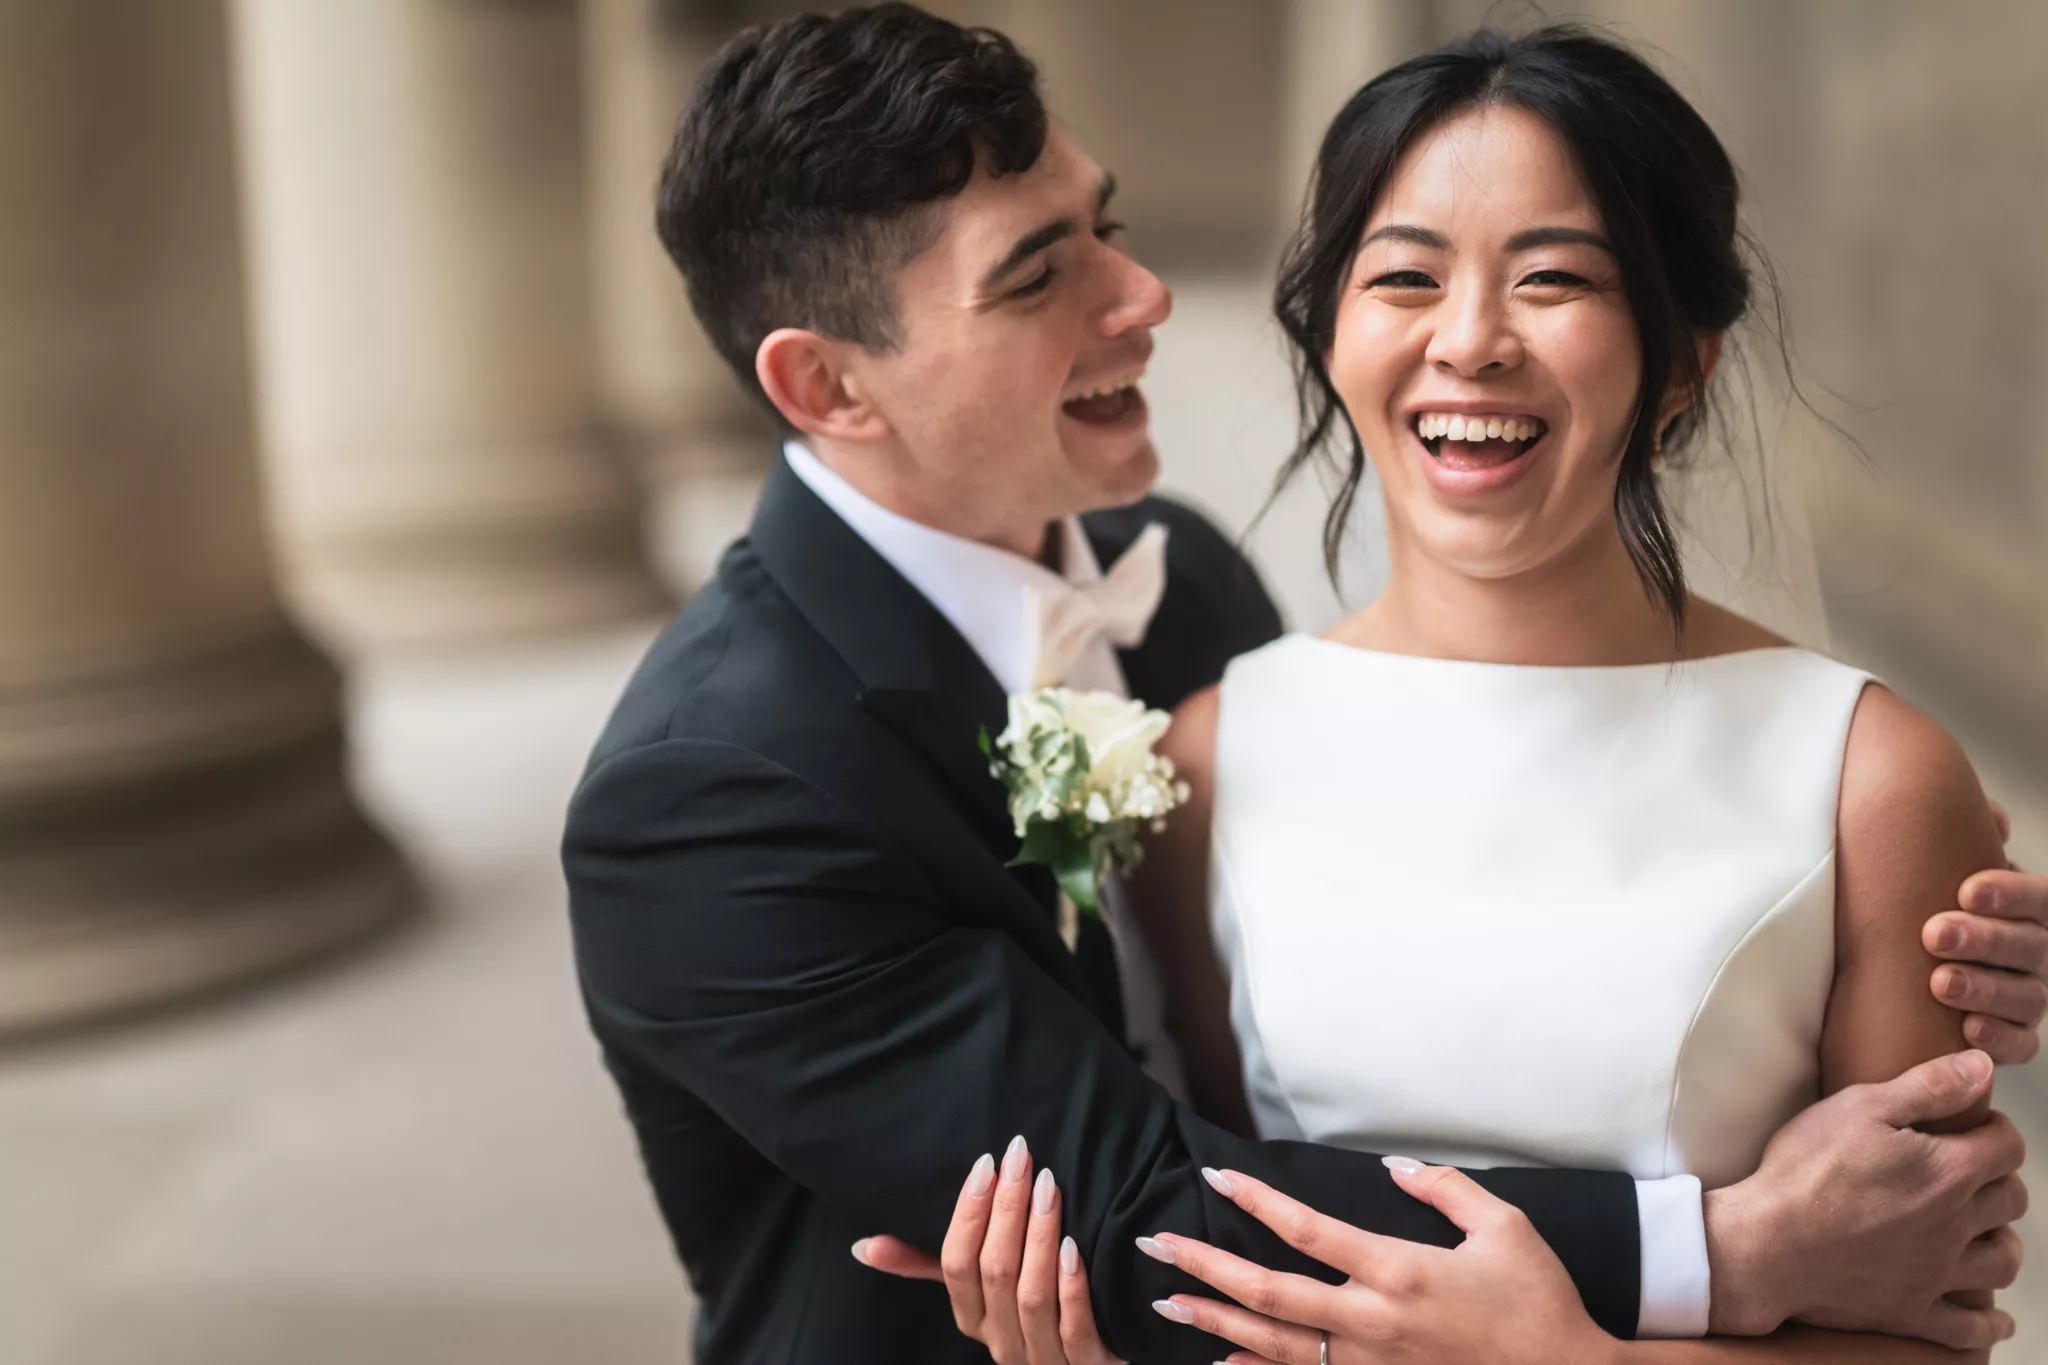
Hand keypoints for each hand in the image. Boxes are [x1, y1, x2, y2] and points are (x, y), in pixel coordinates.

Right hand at [853, 1137, 1124, 1364]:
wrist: (1095, 1364)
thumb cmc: (1031, 1314)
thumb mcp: (980, 1291)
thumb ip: (927, 1266)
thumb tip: (864, 1246)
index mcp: (972, 1319)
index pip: (955, 1264)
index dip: (968, 1213)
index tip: (986, 1163)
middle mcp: (1001, 1342)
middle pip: (994, 1272)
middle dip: (1006, 1209)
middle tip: (1021, 1158)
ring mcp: (1043, 1358)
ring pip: (1031, 1297)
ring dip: (1039, 1236)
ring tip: (1048, 1187)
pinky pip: (1074, 1330)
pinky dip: (1072, 1288)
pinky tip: (1075, 1246)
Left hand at [1143, 1159, 1614, 1364]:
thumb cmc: (1539, 1301)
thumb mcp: (1505, 1228)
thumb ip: (1446, 1189)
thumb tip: (1394, 1166)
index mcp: (1398, 1272)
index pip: (1308, 1230)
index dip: (1257, 1202)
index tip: (1216, 1178)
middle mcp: (1373, 1322)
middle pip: (1269, 1293)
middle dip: (1205, 1267)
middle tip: (1155, 1245)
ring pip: (1274, 1345)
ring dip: (1215, 1323)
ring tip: (1165, 1304)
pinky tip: (1222, 1364)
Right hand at [1704, 1049, 2021, 1348]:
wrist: (1766, 1243)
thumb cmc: (1806, 1171)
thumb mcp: (1859, 1107)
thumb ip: (1928, 1086)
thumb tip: (1982, 1067)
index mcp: (1948, 1172)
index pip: (2007, 1146)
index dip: (1995, 1127)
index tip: (1972, 1123)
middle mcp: (1954, 1225)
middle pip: (2011, 1200)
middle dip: (1998, 1178)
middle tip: (1968, 1168)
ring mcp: (1935, 1273)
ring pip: (2001, 1262)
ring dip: (2001, 1241)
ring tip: (1982, 1228)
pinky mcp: (1911, 1310)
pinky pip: (1968, 1329)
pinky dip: (1988, 1326)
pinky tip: (1994, 1321)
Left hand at [1927, 804, 2047, 1061]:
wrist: (1907, 958)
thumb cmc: (1927, 900)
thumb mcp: (1941, 867)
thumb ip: (1963, 840)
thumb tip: (1994, 818)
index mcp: (2029, 908)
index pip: (2040, 897)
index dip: (2010, 894)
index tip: (1967, 890)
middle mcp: (2038, 951)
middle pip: (2030, 945)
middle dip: (1984, 939)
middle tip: (1934, 934)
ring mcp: (2030, 995)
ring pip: (2027, 995)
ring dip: (1984, 989)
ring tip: (1939, 982)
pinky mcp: (2015, 1036)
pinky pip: (2021, 1044)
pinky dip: (1999, 1039)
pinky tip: (1968, 1031)